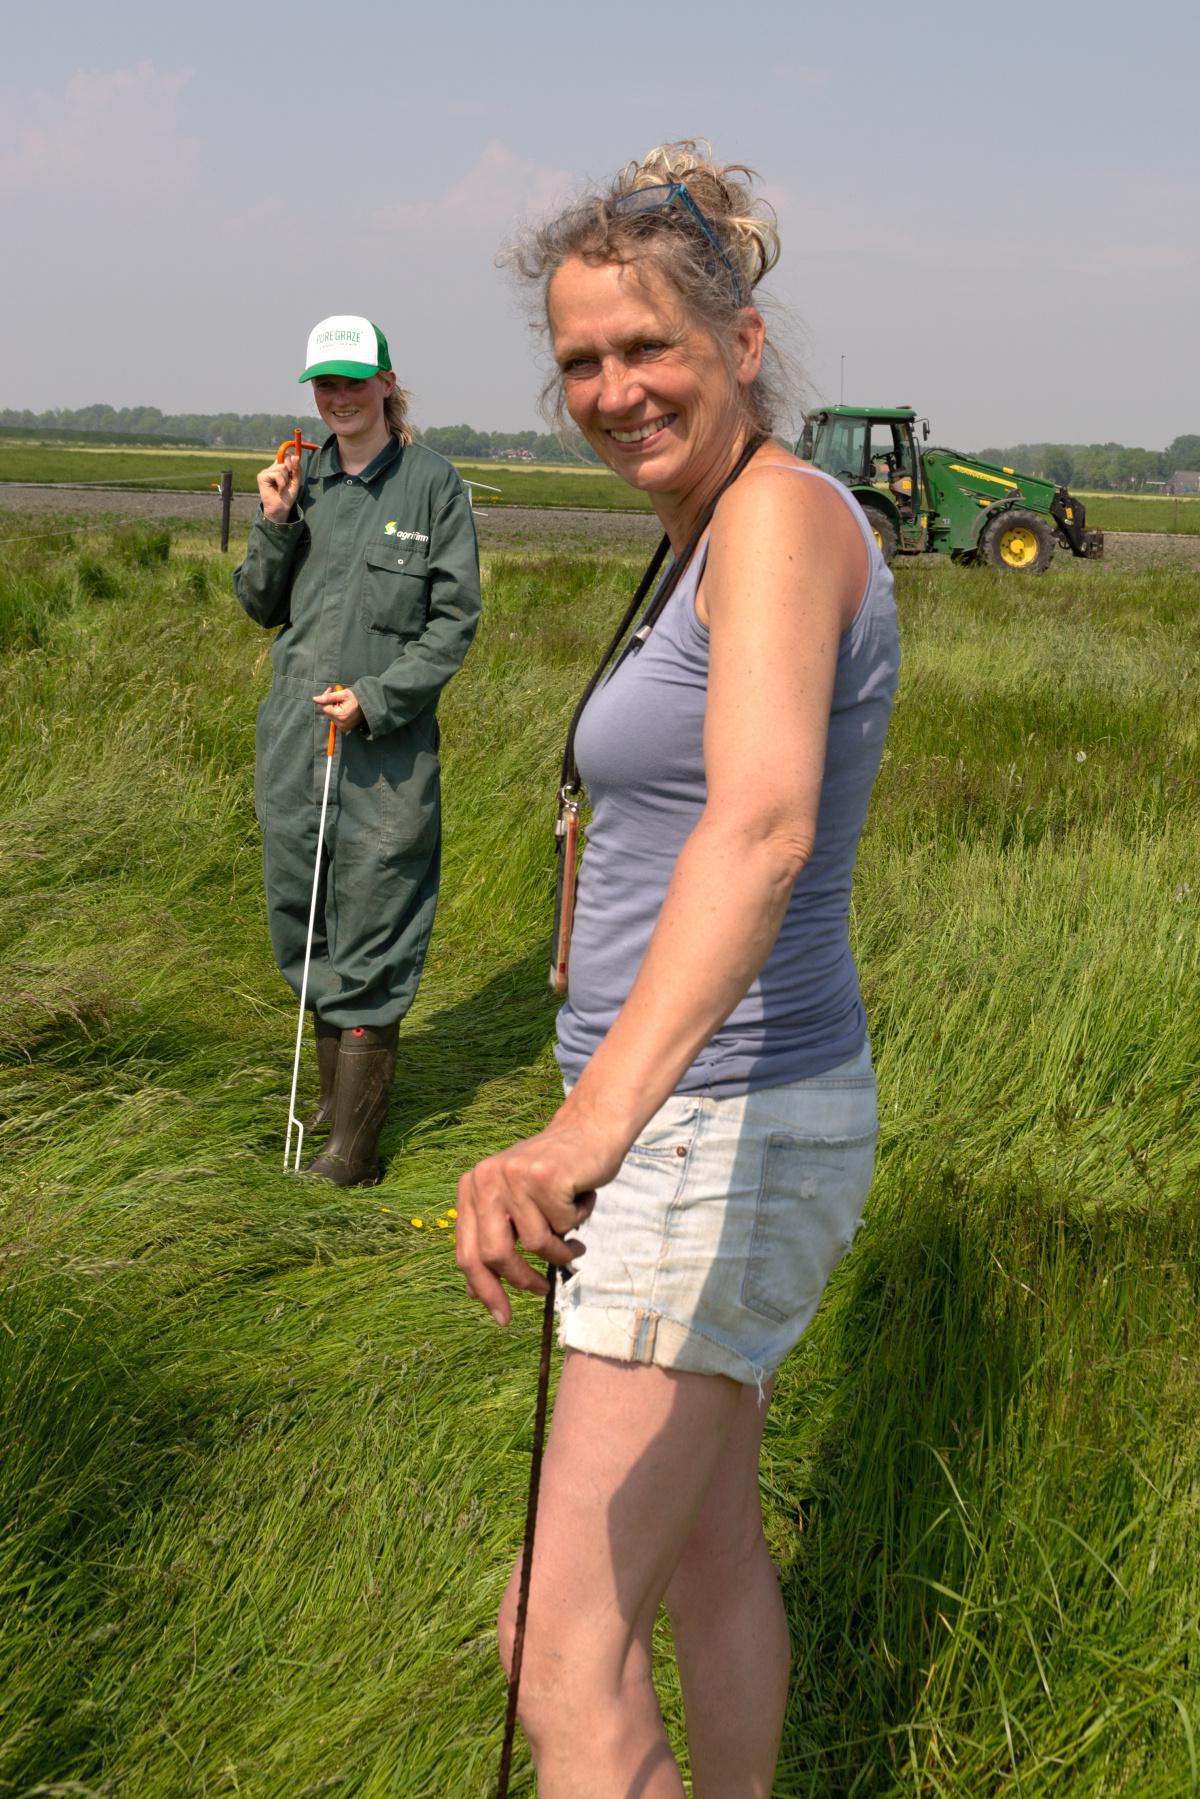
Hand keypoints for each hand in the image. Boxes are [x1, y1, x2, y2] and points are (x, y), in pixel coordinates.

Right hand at [256, 450, 301, 523]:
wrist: (281, 508)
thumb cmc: (287, 496)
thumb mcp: (295, 482)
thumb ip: (296, 469)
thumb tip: (296, 456)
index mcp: (279, 468)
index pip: (287, 455)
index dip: (292, 460)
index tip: (293, 471)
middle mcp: (272, 468)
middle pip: (285, 460)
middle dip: (290, 473)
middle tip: (286, 484)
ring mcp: (266, 471)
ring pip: (281, 467)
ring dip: (285, 480)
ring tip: (282, 488)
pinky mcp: (262, 476)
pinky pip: (276, 474)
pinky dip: (281, 483)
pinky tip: (279, 489)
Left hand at [312, 687, 364, 730]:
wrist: (368, 705)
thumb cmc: (356, 698)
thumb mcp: (342, 694)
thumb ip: (328, 697)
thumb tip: (314, 699)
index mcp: (340, 715)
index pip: (324, 707)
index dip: (325, 698)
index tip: (330, 690)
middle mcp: (341, 724)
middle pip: (326, 712)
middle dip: (330, 703)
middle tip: (337, 696)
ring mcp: (343, 727)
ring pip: (330, 715)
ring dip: (333, 708)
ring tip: (342, 702)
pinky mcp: (344, 728)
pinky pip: (335, 719)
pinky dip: (336, 713)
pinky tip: (343, 708)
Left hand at [456, 1115, 623, 1323]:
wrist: (588, 1130)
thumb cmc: (553, 1177)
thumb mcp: (514, 1208)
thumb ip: (494, 1240)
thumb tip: (473, 1292)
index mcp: (471, 1188)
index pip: (467, 1252)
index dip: (484, 1289)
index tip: (502, 1317)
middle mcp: (485, 1179)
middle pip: (495, 1254)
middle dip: (523, 1280)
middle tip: (543, 1289)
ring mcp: (514, 1175)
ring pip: (536, 1242)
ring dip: (561, 1248)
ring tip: (574, 1237)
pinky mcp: (544, 1175)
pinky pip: (564, 1224)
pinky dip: (578, 1220)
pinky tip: (581, 1199)